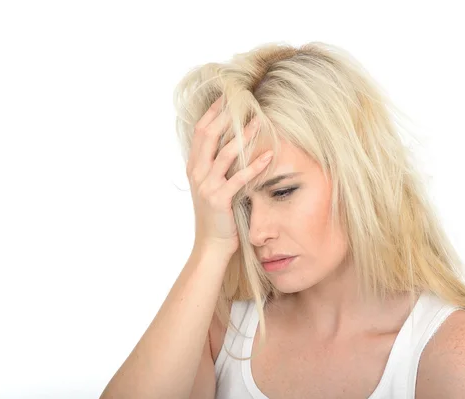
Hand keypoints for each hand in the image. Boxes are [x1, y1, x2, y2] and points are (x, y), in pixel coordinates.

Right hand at [186, 95, 272, 254]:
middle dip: (226, 116)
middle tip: (245, 100)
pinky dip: (255, 166)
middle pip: (209, 135)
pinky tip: (269, 156)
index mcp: (194, 167)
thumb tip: (230, 143)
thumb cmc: (216, 215)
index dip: (213, 112)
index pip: (200, 131)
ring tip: (261, 122)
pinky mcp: (219, 199)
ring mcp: (206, 186)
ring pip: (225, 153)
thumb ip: (214, 166)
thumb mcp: (209, 186)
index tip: (227, 96)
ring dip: (244, 135)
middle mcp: (197, 173)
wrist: (211, 245)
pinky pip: (239, 178)